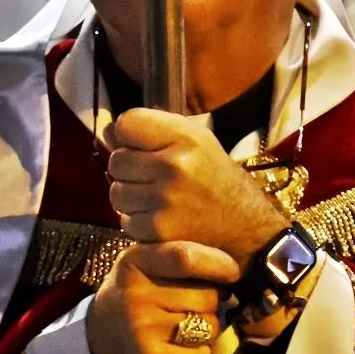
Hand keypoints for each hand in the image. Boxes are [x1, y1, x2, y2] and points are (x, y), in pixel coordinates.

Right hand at [87, 240, 238, 353]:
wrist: (93, 349)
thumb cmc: (127, 300)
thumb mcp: (138, 267)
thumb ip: (173, 256)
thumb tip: (226, 260)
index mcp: (134, 262)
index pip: (186, 257)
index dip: (217, 263)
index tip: (233, 271)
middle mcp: (137, 293)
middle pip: (206, 294)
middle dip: (213, 301)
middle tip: (201, 304)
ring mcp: (144, 329)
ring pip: (208, 324)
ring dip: (209, 327)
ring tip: (189, 325)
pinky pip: (200, 353)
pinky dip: (200, 352)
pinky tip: (183, 347)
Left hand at [107, 109, 287, 269]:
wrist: (248, 229)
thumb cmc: (216, 179)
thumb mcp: (196, 142)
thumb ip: (152, 131)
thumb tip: (106, 131)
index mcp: (186, 137)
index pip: (126, 123)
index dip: (126, 135)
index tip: (140, 146)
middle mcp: (175, 165)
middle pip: (116, 160)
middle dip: (128, 171)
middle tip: (153, 178)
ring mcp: (165, 199)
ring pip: (116, 193)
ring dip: (130, 198)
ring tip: (158, 199)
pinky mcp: (159, 229)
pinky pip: (125, 220)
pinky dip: (138, 222)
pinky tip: (162, 219)